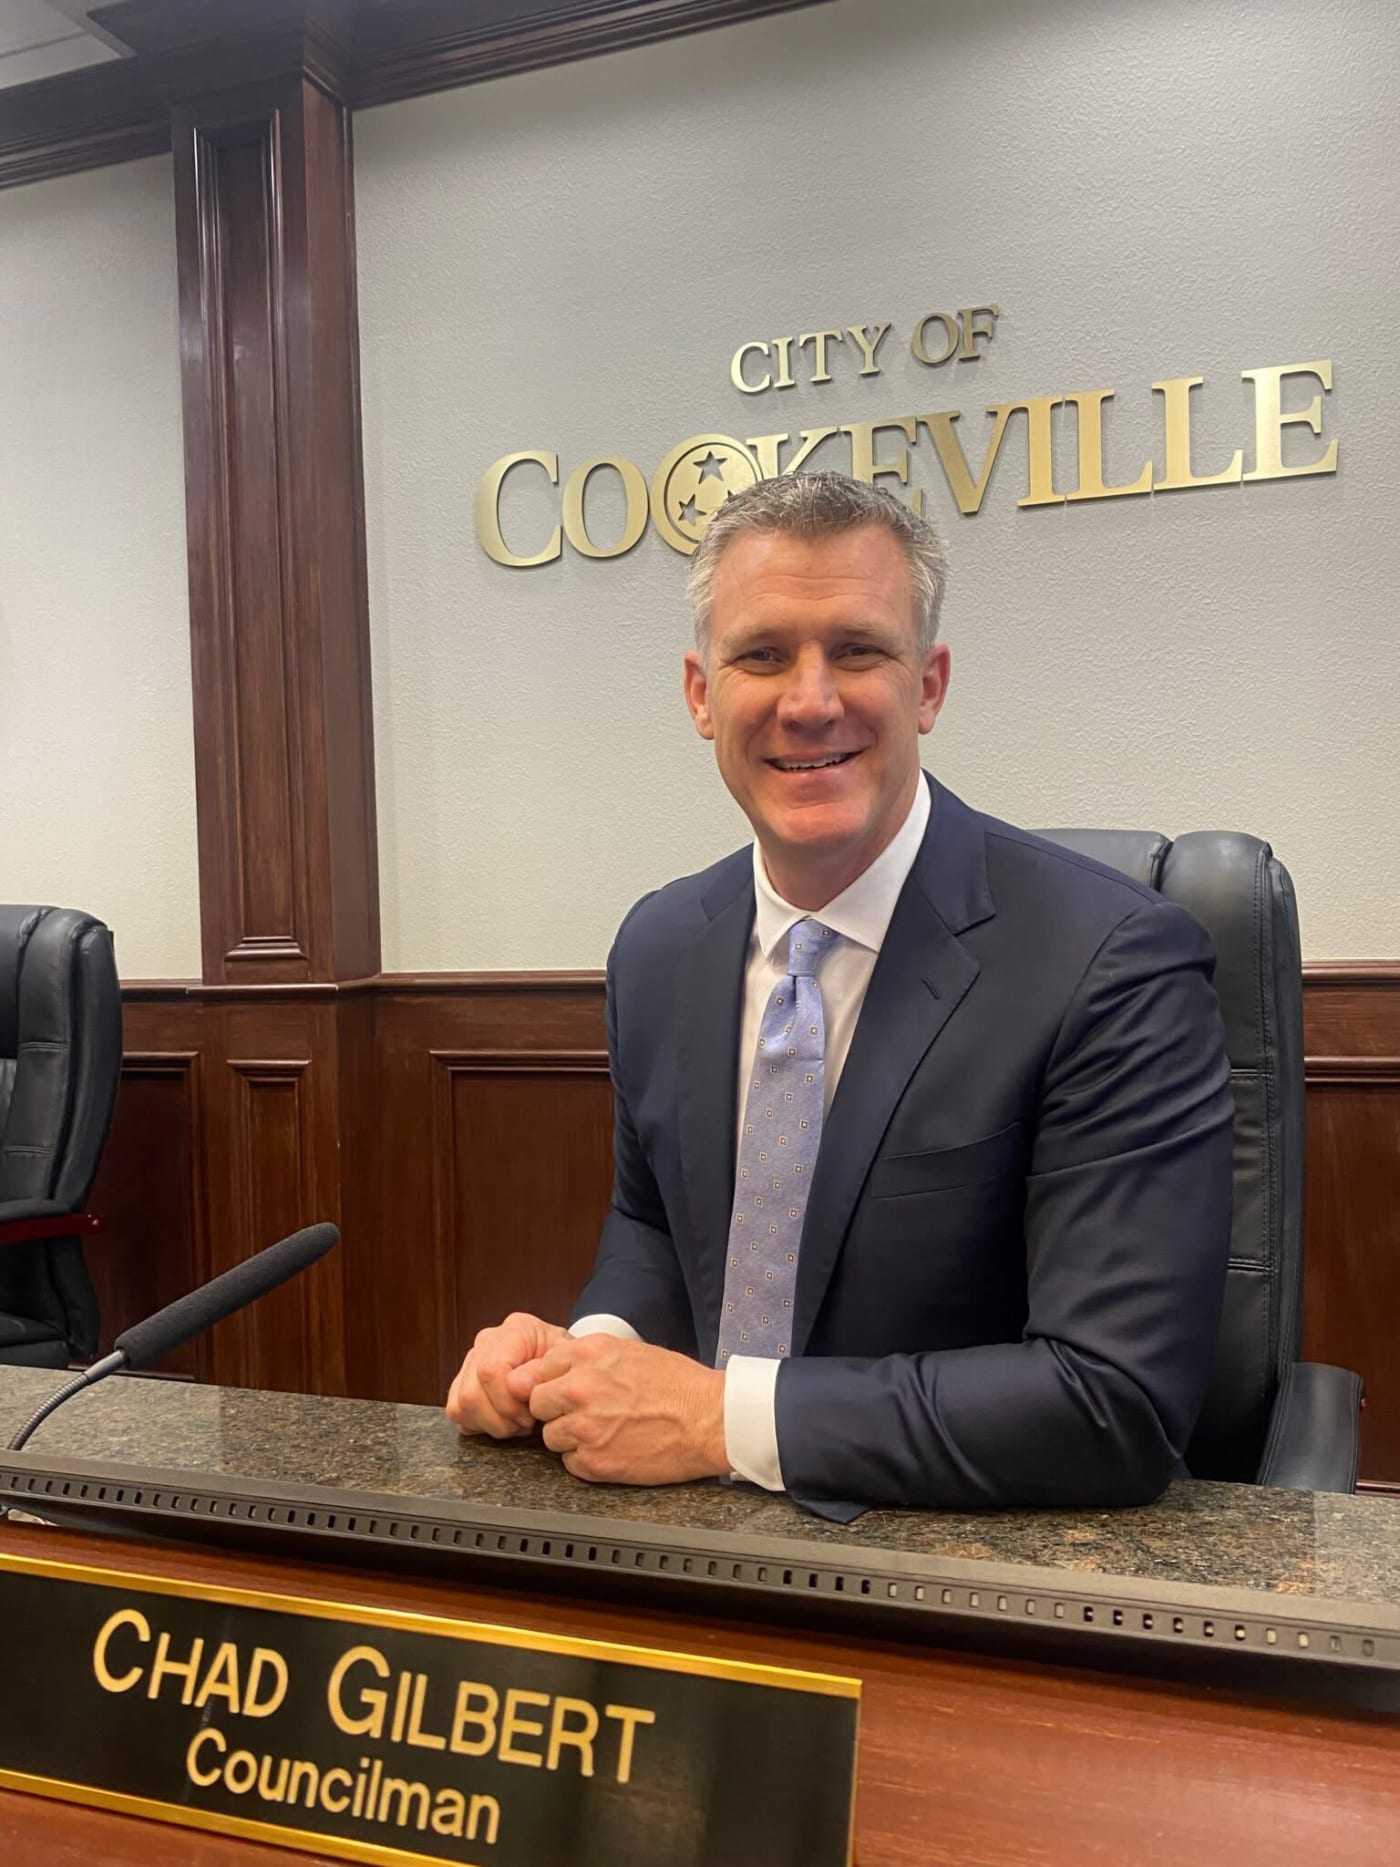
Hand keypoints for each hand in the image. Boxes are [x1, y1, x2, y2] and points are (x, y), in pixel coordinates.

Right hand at [445, 1312, 568, 1437]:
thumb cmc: (565, 1364)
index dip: (508, 1401)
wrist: (563, 1366)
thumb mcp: (566, 1363)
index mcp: (515, 1330)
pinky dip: (479, 1425)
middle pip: (472, 1393)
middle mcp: (487, 1341)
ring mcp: (471, 1361)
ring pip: (461, 1405)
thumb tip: (516, 1386)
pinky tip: (503, 1421)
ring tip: (518, 1424)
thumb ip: (542, 1372)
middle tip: (527, 1423)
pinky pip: (457, 1411)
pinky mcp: (463, 1383)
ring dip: (492, 1424)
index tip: (532, 1413)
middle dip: (501, 1418)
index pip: (491, 1369)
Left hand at [507, 1335, 727, 1485]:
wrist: (709, 1419)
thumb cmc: (677, 1384)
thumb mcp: (627, 1351)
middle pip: (537, 1405)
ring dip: (570, 1437)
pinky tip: (612, 1448)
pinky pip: (570, 1463)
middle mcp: (580, 1388)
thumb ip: (586, 1359)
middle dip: (555, 1410)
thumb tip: (554, 1370)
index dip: (549, 1384)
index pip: (536, 1371)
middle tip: (582, 1413)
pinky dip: (586, 1460)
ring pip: (551, 1437)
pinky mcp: (595, 1462)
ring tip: (603, 1431)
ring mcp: (585, 1428)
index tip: (559, 1392)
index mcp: (588, 1354)